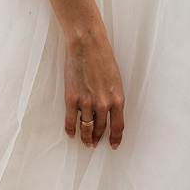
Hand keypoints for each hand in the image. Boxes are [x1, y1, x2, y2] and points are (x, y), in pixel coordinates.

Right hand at [64, 28, 124, 147]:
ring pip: (87, 128)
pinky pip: (71, 121)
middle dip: (99, 138)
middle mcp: (103, 104)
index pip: (118, 126)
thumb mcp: (115, 79)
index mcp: (117, 98)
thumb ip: (113, 96)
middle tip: (96, 143)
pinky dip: (71, 129)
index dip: (116, 138)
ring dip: (86, 137)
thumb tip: (109, 110)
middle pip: (101, 129)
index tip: (114, 144)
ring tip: (86, 142)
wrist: (87, 44)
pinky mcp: (72, 99)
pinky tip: (71, 133)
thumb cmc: (102, 57)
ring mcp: (87, 102)